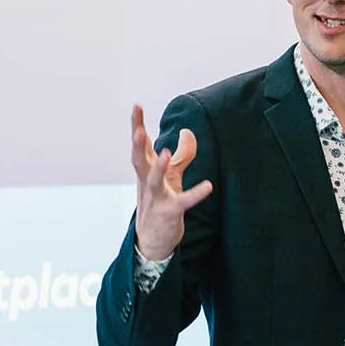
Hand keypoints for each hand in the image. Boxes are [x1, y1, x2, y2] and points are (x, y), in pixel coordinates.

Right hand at [130, 105, 213, 262]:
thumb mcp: (172, 175)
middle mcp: (148, 182)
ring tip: (164, 152)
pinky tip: (208, 186)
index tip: (136, 106)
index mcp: (147, 170)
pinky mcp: (170, 212)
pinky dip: (195, 193)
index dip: (137, 126)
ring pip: (154, 181)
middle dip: (137, 144)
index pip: (140, 145)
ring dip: (159, 167)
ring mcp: (157, 198)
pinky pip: (183, 202)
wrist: (153, 239)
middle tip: (138, 129)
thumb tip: (187, 131)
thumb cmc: (161, 201)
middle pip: (139, 159)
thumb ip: (182, 154)